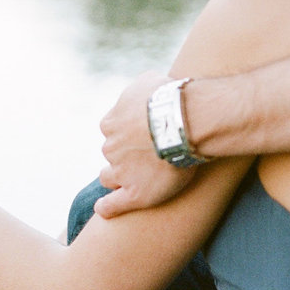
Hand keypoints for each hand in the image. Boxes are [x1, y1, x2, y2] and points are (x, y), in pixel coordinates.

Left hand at [96, 72, 198, 218]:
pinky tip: (105, 208)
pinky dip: (107, 208)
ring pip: (110, 177)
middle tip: (147, 154)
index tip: (141, 133)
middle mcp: (110, 147)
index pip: (112, 130)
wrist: (185, 121)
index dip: (126, 132)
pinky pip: (112, 205)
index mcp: (111, 122)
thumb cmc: (171, 98)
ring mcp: (121, 171)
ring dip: (118, 178)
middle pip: (111, 153)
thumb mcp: (149, 81)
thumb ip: (139, 91)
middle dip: (124, 154)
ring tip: (135, 179)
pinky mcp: (135, 193)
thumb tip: (143, 92)